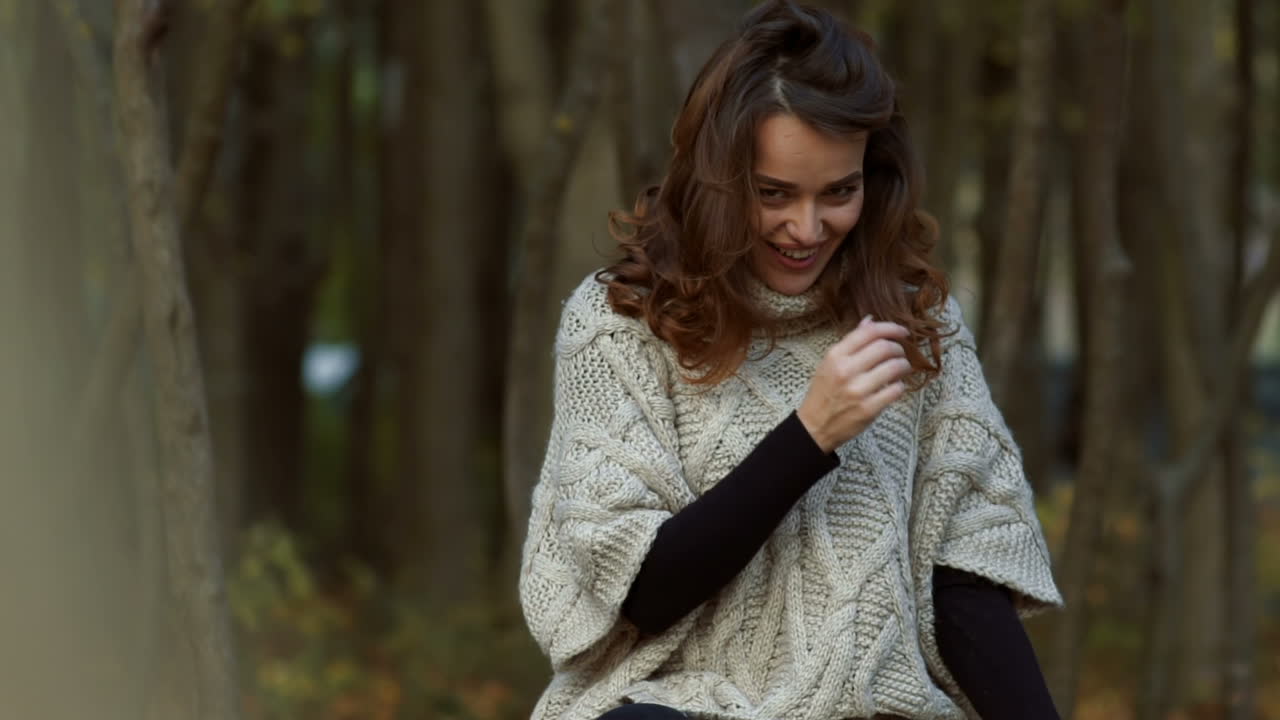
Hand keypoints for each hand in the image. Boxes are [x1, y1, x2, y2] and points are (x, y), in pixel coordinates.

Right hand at [796, 315, 911, 452]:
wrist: (814, 426)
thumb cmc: (824, 392)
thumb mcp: (830, 363)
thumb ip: (851, 343)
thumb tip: (870, 321)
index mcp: (835, 356)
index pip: (869, 332)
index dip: (891, 328)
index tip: (902, 331)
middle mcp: (845, 370)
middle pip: (885, 347)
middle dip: (899, 348)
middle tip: (900, 354)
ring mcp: (857, 390)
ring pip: (895, 367)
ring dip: (904, 366)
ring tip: (901, 369)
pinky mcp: (868, 409)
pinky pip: (896, 390)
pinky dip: (900, 386)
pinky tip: (894, 387)